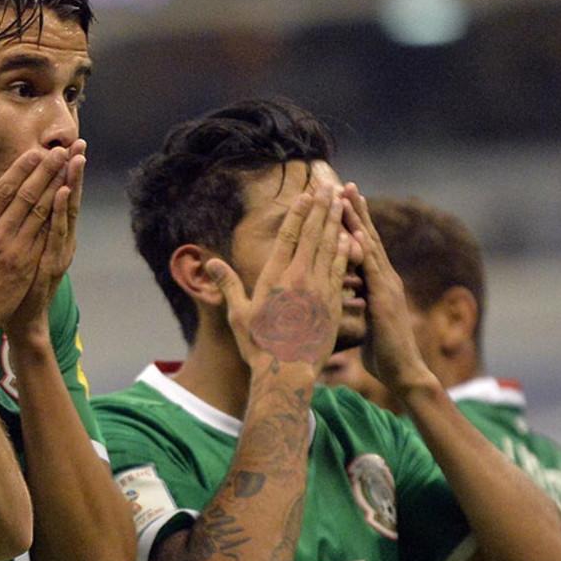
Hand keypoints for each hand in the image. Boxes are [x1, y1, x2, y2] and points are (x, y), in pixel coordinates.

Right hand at [0, 145, 72, 362]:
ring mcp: (14, 251)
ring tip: (69, 166)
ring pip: (39, 212)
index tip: (35, 152)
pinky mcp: (25, 267)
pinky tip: (65, 200)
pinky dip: (56, 215)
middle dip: (45, 170)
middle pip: (26, 196)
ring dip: (56, 186)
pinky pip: (44, 236)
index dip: (21, 169)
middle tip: (61, 149)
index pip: (2, 191)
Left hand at [5, 140, 86, 341]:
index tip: (67, 144)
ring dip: (71, 184)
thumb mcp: (21, 249)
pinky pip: (55, 234)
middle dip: (72, 169)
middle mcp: (58, 239)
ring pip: (65, 212)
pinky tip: (62, 193)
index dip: (62, 170)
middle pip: (66, 197)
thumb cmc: (17, 283)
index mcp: (49, 232)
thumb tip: (18, 200)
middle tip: (80, 142)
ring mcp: (56, 250)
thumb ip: (26, 226)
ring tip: (76, 159)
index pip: (57, 194)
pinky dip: (59, 213)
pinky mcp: (50, 264)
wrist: (24, 320)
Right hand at [206, 185, 349, 377]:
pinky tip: (351, 237)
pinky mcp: (333, 303)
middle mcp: (299, 278)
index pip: (289, 237)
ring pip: (330, 248)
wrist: (288, 372)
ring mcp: (319, 289)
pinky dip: (346, 250)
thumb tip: (210, 263)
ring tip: (341, 204)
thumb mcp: (238, 314)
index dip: (298, 214)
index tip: (306, 195)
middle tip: (329, 188)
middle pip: (312, 235)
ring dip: (336, 223)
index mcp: (275, 277)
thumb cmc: (259, 345)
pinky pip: (341, 269)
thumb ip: (228, 284)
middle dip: (321, 209)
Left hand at [341, 183, 430, 388]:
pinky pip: (373, 271)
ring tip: (346, 196)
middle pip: (368, 237)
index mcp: (378, 283)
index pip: (363, 247)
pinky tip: (355, 234)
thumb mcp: (365, 320)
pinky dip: (364, 252)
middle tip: (344, 184)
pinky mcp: (385, 301)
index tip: (339, 200)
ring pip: (371, 247)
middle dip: (356, 211)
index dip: (352, 223)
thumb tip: (344, 295)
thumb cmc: (382, 353)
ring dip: (359, 221)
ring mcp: (387, 288)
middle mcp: (385, 280)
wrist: (404, 374)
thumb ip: (358, 303)